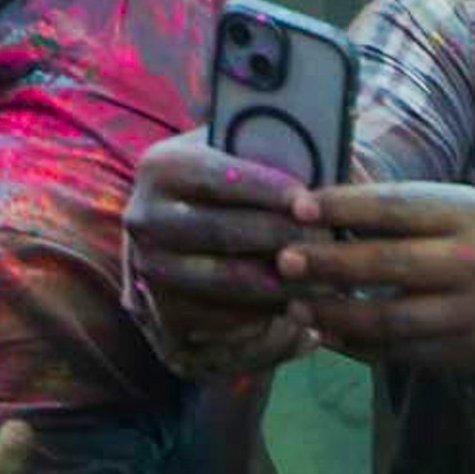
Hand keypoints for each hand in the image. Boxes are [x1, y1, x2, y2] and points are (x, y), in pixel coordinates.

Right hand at [122, 133, 320, 373]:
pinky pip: (221, 327)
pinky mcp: (164, 319)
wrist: (195, 233)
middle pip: (220, 233)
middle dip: (281, 240)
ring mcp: (150, 272)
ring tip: (328, 283)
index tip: (310, 204)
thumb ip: (277, 148)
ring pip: (224, 285)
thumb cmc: (242, 186)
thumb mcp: (247, 154)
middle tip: (330, 246)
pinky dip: (267, 325)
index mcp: (161, 167)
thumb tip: (324, 146)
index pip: (217, 177)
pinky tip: (304, 316)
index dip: (266, 190)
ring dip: (282, 287)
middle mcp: (144, 219)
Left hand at [278, 176, 474, 372]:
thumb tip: (317, 195)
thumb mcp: (450, 202)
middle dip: (331, 264)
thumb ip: (392, 204)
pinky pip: (403, 354)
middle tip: (283, 262)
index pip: (397, 208)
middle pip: (391, 265)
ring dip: (336, 315)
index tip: (297, 207)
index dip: (344, 207)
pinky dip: (359, 347)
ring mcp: (474, 315)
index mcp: (467, 213)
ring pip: (393, 321)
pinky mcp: (467, 354)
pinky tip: (325, 333)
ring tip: (295, 306)